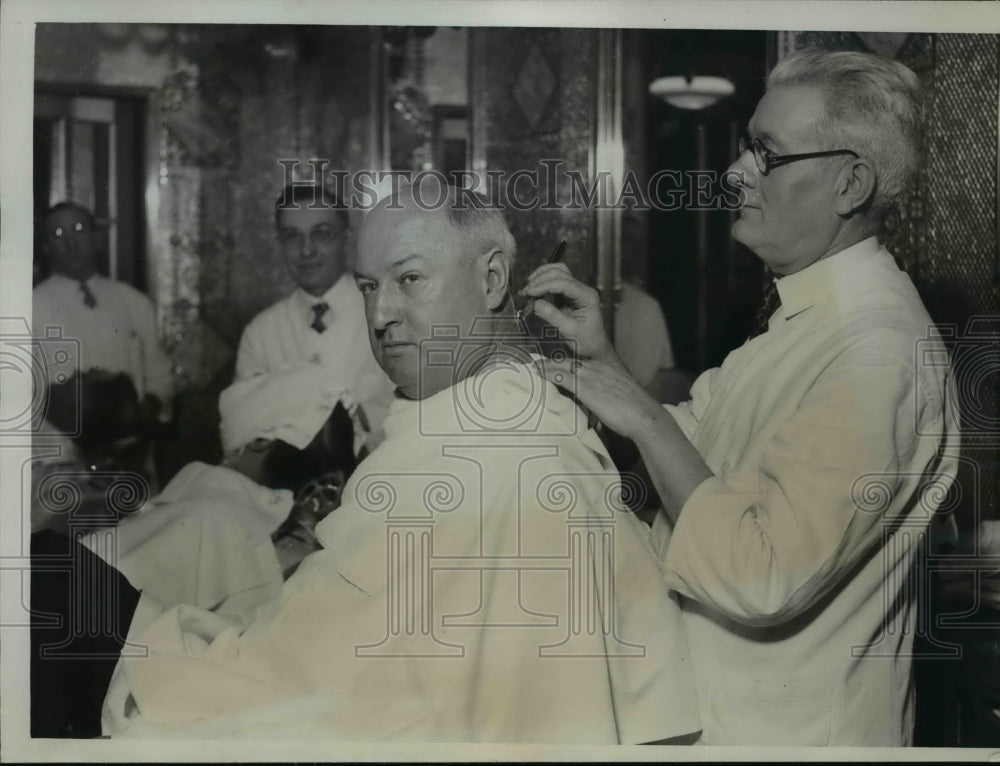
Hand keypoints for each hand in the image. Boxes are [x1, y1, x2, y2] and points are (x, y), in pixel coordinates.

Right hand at [520, 263, 616, 362]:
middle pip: (560, 273)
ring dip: (541, 278)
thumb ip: (553, 316)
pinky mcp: (567, 295)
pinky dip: (542, 283)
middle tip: (525, 292)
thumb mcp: (569, 331)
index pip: (564, 283)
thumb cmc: (587, 342)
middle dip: (540, 280)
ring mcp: (575, 291)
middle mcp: (582, 289)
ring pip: (557, 273)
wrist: (594, 348)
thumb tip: (536, 303)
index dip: (545, 285)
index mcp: (587, 296)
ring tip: (528, 289)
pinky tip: (533, 290)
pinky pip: (554, 282)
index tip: (530, 292)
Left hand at [533, 354, 665, 441]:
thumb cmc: (636, 411)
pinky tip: (538, 375)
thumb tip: (602, 401)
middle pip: (569, 361)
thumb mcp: (621, 396)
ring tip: (532, 367)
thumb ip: (609, 394)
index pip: (581, 362)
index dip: (566, 363)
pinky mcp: (585, 387)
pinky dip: (548, 374)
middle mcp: (598, 368)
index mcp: (607, 368)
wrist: (643, 415)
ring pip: (563, 366)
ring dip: (546, 366)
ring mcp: (591, 376)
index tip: (556, 364)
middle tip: (536, 361)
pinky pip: (562, 377)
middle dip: (552, 361)